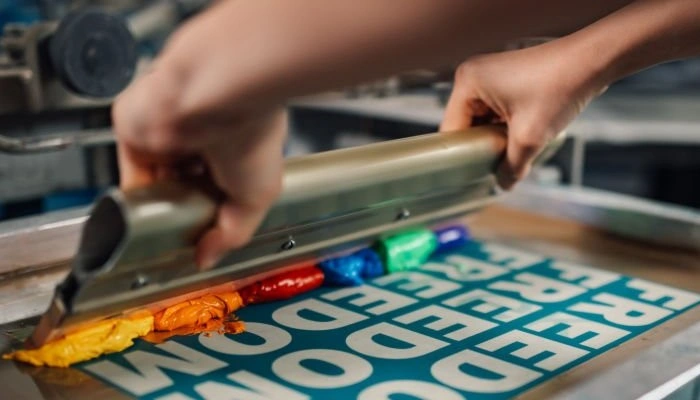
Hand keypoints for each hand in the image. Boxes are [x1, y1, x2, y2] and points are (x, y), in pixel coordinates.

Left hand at [112, 66, 286, 269]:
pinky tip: (144, 216)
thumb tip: (207, 259)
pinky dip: (135, 198)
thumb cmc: (251, 133)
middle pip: (184, 188)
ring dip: (160, 207)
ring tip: (168, 228)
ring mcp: (165, 134)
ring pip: (156, 183)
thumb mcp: (256, 198)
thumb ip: (232, 234)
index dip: (212, 216)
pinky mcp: (133, 130)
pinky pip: (130, 173)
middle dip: (186, 213)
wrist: (217, 96)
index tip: (207, 241)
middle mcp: (199, 139)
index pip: (217, 189)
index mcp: (233, 147)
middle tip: (188, 239)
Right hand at [440, 39, 607, 188]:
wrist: (593, 61)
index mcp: (467, 82)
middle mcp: (472, 76)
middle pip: (465, 126)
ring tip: (514, 154)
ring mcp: (488, 77)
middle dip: (482, 148)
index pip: (452, 131)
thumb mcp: (529, 138)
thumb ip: (511, 167)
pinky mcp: (505, 80)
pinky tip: (521, 140)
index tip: (472, 178)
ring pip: (482, 122)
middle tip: (498, 169)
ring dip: (496, 139)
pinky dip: (505, 128)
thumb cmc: (559, 88)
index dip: (462, 156)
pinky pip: (494, 113)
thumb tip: (502, 185)